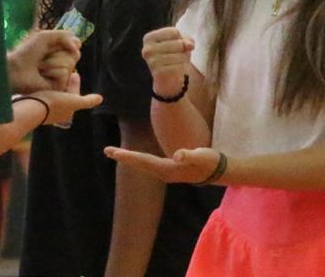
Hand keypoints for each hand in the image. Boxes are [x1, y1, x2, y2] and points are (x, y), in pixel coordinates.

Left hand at [9, 30, 80, 92]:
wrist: (16, 68)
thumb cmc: (28, 52)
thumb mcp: (45, 37)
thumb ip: (64, 36)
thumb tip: (77, 47)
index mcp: (63, 50)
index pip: (76, 44)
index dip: (65, 43)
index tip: (50, 45)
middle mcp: (65, 63)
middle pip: (75, 54)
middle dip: (57, 53)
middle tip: (44, 58)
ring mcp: (64, 75)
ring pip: (70, 63)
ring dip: (52, 62)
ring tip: (41, 68)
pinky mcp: (61, 86)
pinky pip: (64, 74)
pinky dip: (51, 72)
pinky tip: (43, 76)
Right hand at [29, 72, 102, 125]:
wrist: (32, 108)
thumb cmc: (55, 104)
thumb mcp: (74, 101)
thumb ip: (87, 101)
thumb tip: (100, 99)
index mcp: (67, 112)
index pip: (74, 95)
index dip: (75, 85)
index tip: (75, 73)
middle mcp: (56, 113)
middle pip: (64, 95)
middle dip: (66, 84)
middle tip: (66, 71)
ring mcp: (44, 109)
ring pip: (53, 94)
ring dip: (56, 85)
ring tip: (55, 74)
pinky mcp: (34, 104)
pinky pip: (43, 93)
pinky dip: (46, 86)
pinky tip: (42, 79)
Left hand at [104, 146, 221, 184]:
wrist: (218, 172)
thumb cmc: (211, 162)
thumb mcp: (203, 156)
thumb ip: (190, 155)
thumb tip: (178, 155)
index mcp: (168, 169)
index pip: (144, 161)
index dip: (129, 156)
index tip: (115, 152)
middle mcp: (164, 173)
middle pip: (139, 164)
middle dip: (123, 157)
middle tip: (106, 150)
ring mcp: (165, 173)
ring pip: (143, 165)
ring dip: (129, 158)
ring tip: (115, 152)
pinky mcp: (168, 170)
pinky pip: (148, 164)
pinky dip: (138, 159)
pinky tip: (134, 156)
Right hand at [141, 27, 193, 94]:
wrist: (167, 79)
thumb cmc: (173, 55)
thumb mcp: (179, 43)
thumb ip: (186, 40)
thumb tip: (190, 45)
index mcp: (149, 38)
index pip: (174, 32)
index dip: (181, 38)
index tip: (178, 44)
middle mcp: (147, 49)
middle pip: (178, 43)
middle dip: (184, 49)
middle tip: (181, 55)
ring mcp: (151, 61)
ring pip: (180, 55)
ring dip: (185, 59)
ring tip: (180, 62)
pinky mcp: (158, 72)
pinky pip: (178, 66)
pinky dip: (182, 68)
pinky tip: (178, 69)